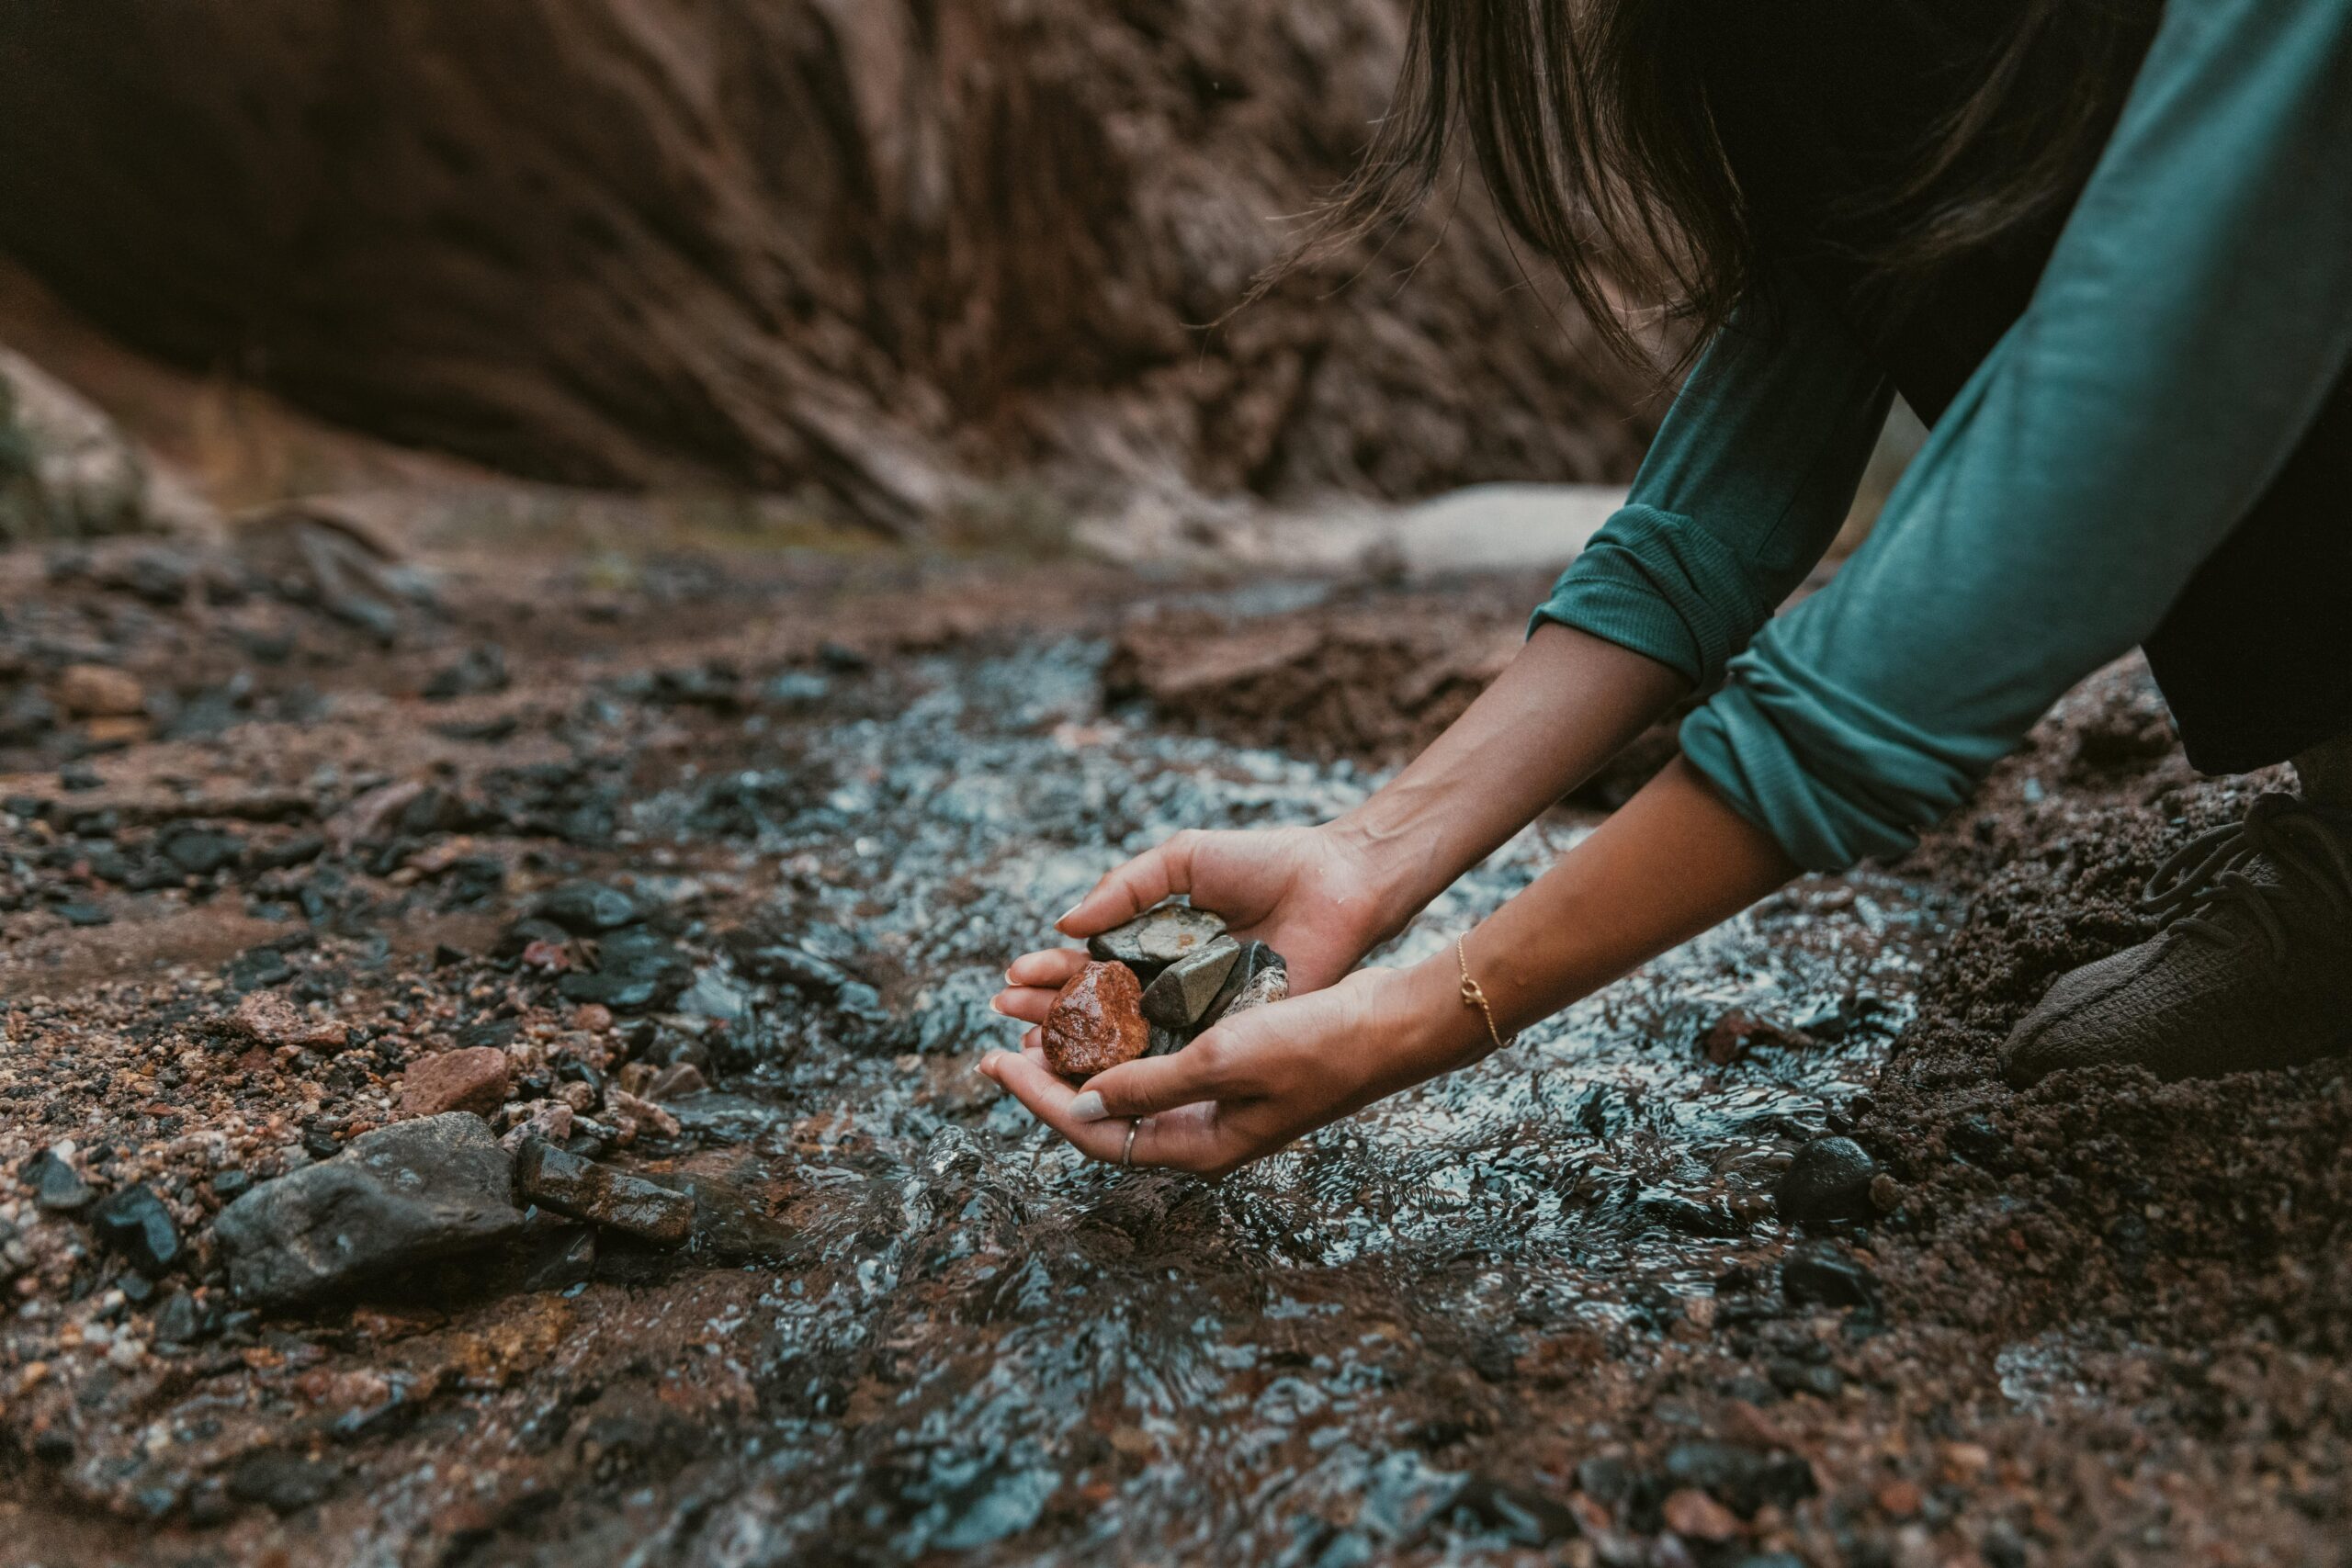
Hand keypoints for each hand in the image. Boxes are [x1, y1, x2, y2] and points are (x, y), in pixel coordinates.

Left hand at [978, 960, 1483, 1176]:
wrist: (1387, 1024)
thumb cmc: (1313, 1045)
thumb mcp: (1222, 1060)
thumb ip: (1152, 1086)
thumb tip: (1087, 1101)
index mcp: (1199, 1146)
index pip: (1096, 1133)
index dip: (1039, 1099)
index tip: (993, 1064)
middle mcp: (1202, 1130)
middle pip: (1105, 1113)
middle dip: (1051, 1080)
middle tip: (1001, 1044)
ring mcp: (1218, 1100)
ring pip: (1129, 1084)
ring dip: (1083, 1055)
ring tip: (1039, 1025)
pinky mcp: (1232, 1065)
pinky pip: (1158, 1057)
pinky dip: (1123, 1036)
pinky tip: (1102, 1008)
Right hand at [993, 825, 1400, 1029]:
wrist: (1339, 882)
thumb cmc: (1267, 862)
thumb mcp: (1183, 860)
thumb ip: (1124, 888)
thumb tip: (1064, 924)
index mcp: (1158, 943)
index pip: (1090, 966)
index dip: (1049, 975)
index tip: (1010, 980)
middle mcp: (1173, 985)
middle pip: (1097, 1009)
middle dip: (1048, 1014)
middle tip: (1005, 1020)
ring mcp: (1199, 1013)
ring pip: (1127, 1041)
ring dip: (1076, 1047)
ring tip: (1029, 1047)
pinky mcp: (1230, 1033)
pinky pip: (1176, 1056)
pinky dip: (1135, 1066)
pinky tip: (1094, 1070)